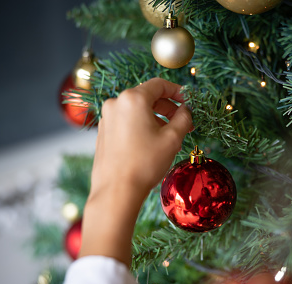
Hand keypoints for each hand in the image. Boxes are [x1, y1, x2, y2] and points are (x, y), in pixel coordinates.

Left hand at [80, 78, 191, 265]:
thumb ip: (183, 118)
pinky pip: (126, 122)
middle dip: (168, 108)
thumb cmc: (145, 163)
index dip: (177, 91)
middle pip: (147, 97)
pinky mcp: (103, 133)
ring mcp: (106, 118)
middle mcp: (116, 103)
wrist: (116, 191)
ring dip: (156, 119)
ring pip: (137, 111)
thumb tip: (186, 110)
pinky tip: (152, 144)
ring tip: (169, 137)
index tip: (188, 102)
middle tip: (184, 123)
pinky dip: (141, 126)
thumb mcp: (172, 139)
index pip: (159, 85)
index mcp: (133, 99)